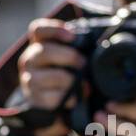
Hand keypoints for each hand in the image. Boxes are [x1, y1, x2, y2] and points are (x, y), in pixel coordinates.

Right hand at [17, 19, 85, 135]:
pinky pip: (52, 97)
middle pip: (44, 51)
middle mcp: (29, 60)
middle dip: (69, 57)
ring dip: (70, 80)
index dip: (55, 30)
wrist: (56, 106)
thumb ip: (79, 46)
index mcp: (38, 45)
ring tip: (85, 85)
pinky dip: (68, 98)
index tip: (73, 37)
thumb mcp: (71, 57)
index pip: (38, 29)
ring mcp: (28, 80)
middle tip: (83, 64)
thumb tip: (106, 35)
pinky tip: (76, 98)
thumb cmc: (68, 75)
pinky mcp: (34, 99)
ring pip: (49, 76)